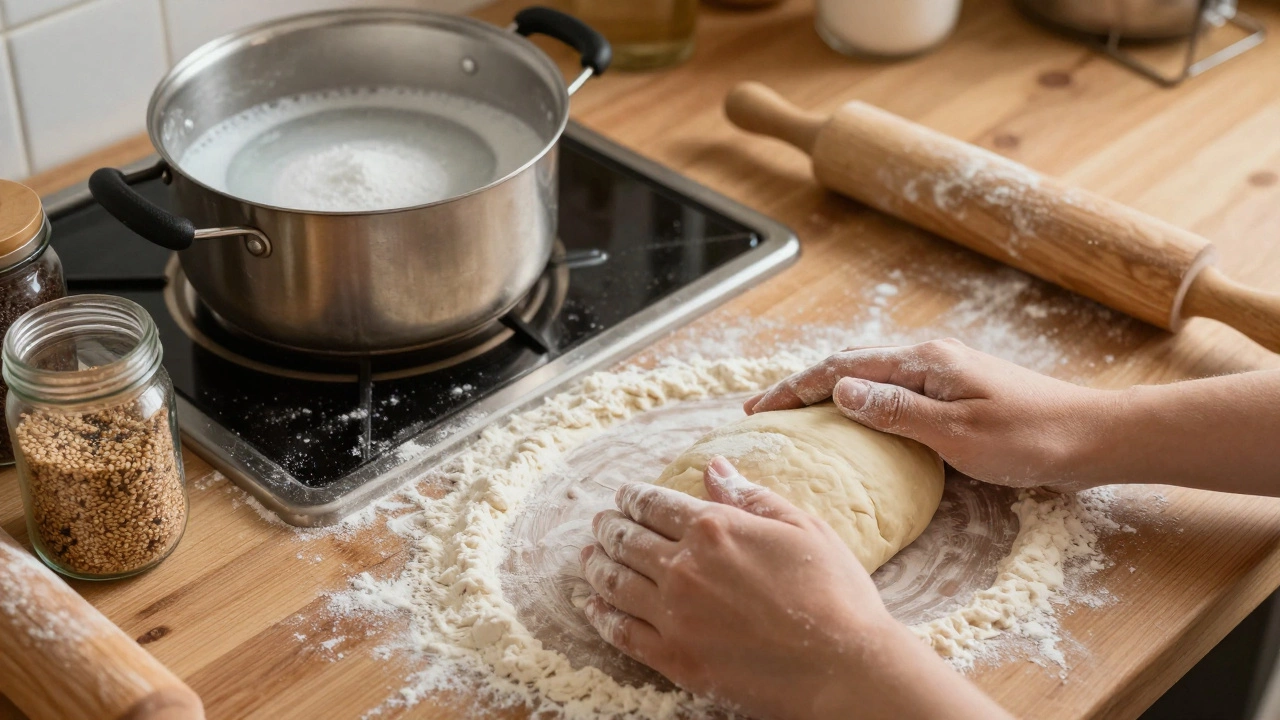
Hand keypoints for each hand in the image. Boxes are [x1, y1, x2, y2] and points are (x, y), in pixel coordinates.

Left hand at [579, 457, 1011, 719]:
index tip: (624, 495)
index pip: (655, 504)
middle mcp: (684, 567)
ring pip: (615, 582)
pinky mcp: (675, 657)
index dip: (633, 497)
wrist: (845, 668)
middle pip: (627, 539)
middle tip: (600, 523)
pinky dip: (600, 615)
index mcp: (714, 528)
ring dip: (596, 565)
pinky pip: (621, 632)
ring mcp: (674, 615)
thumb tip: (714, 467)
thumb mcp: (802, 527)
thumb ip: (750, 496)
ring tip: (588, 557)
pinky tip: (592, 606)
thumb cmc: (836, 594)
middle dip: (609, 526)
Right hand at [744, 339, 1112, 489]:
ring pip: (868, 375)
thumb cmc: (1031, 439)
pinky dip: (857, 399)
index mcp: (924, 362)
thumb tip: (839, 390)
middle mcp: (929, 358)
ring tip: (793, 412)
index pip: (841, 369)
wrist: (1093, 437)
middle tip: (761, 411)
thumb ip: (896, 411)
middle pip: (849, 365)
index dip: (795, 388)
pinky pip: (891, 389)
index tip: (758, 409)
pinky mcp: (955, 390)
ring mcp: (943, 372)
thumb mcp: (957, 433)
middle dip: (801, 386)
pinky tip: (851, 418)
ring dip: (827, 391)